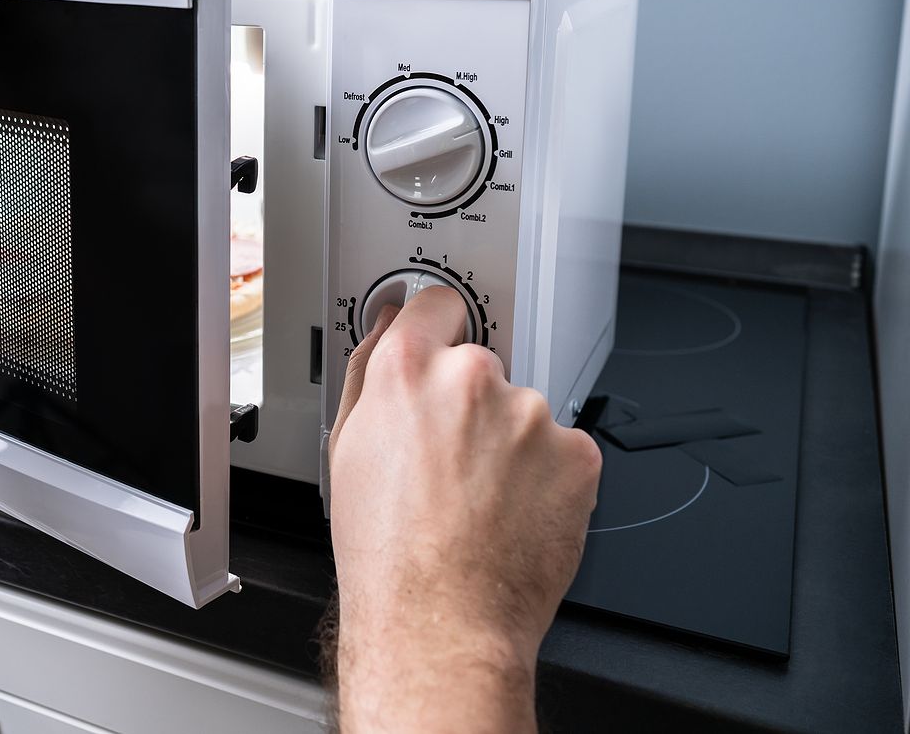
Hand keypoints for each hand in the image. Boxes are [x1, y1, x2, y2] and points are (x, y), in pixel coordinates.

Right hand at [327, 287, 601, 731]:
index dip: (438, 328)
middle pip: (481, 367)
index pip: (438, 304)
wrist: (439, 620)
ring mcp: (531, 415)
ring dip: (510, 444)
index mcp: (408, 371)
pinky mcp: (577, 453)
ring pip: (523, 413)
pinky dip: (546, 478)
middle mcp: (472, 380)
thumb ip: (369, 372)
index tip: (442, 342)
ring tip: (478, 502)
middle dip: (469, 405)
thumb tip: (387, 328)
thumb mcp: (348, 449)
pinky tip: (513, 514)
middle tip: (448, 464)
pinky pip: (562, 451)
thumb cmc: (387, 553)